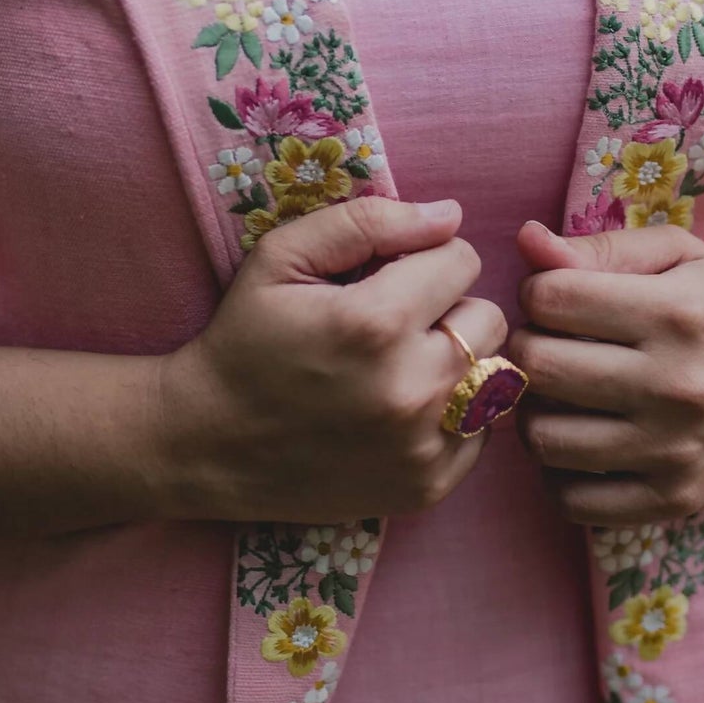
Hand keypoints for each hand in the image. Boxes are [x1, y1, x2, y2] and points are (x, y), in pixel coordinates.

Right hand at [155, 197, 506, 522]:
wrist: (209, 444)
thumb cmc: (246, 340)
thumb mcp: (282, 258)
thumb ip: (368, 223)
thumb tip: (450, 215)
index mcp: (376, 323)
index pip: (462, 260)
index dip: (426, 260)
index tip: (388, 279)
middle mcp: (410, 388)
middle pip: (488, 319)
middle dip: (448, 310)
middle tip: (396, 325)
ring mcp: (422, 446)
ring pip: (495, 376)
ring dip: (458, 363)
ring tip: (402, 367)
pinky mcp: (428, 487)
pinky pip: (483, 430)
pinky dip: (454, 416)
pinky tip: (403, 411)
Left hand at [509, 220, 703, 526]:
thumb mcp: (680, 256)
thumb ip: (601, 246)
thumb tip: (526, 242)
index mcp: (679, 314)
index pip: (552, 299)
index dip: (540, 291)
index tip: (559, 298)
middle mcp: (679, 385)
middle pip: (539, 366)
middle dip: (528, 348)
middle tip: (551, 344)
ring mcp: (676, 451)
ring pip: (543, 437)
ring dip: (537, 412)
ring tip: (562, 394)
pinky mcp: (674, 500)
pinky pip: (570, 500)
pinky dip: (558, 473)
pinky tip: (581, 441)